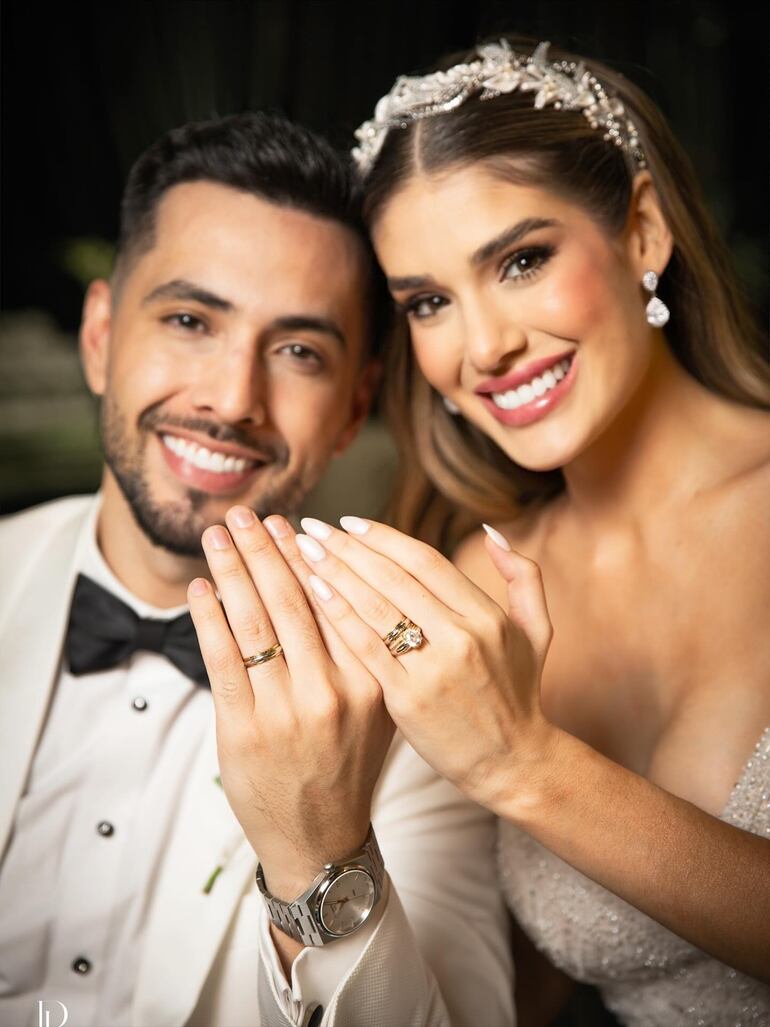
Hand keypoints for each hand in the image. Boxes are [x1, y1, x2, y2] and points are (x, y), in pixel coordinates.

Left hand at [187, 506, 393, 900]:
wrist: (321, 838)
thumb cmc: (348, 765)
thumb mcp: (377, 708)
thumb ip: (365, 650)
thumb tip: (337, 580)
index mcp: (370, 681)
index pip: (336, 602)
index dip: (309, 556)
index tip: (293, 522)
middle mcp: (332, 692)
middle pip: (291, 602)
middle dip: (265, 549)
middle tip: (248, 513)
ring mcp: (286, 712)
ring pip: (254, 623)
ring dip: (232, 571)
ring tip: (219, 535)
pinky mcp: (244, 730)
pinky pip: (222, 659)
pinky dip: (208, 618)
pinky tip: (200, 588)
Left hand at [291, 515, 557, 812]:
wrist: (512, 763)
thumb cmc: (518, 695)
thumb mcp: (537, 631)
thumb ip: (523, 577)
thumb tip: (490, 532)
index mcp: (487, 616)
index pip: (425, 561)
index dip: (384, 537)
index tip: (349, 521)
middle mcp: (463, 637)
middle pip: (394, 577)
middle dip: (348, 547)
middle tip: (314, 525)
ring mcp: (435, 668)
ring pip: (376, 606)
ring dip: (335, 572)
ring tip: (303, 550)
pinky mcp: (409, 698)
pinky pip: (366, 647)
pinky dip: (338, 615)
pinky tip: (312, 592)